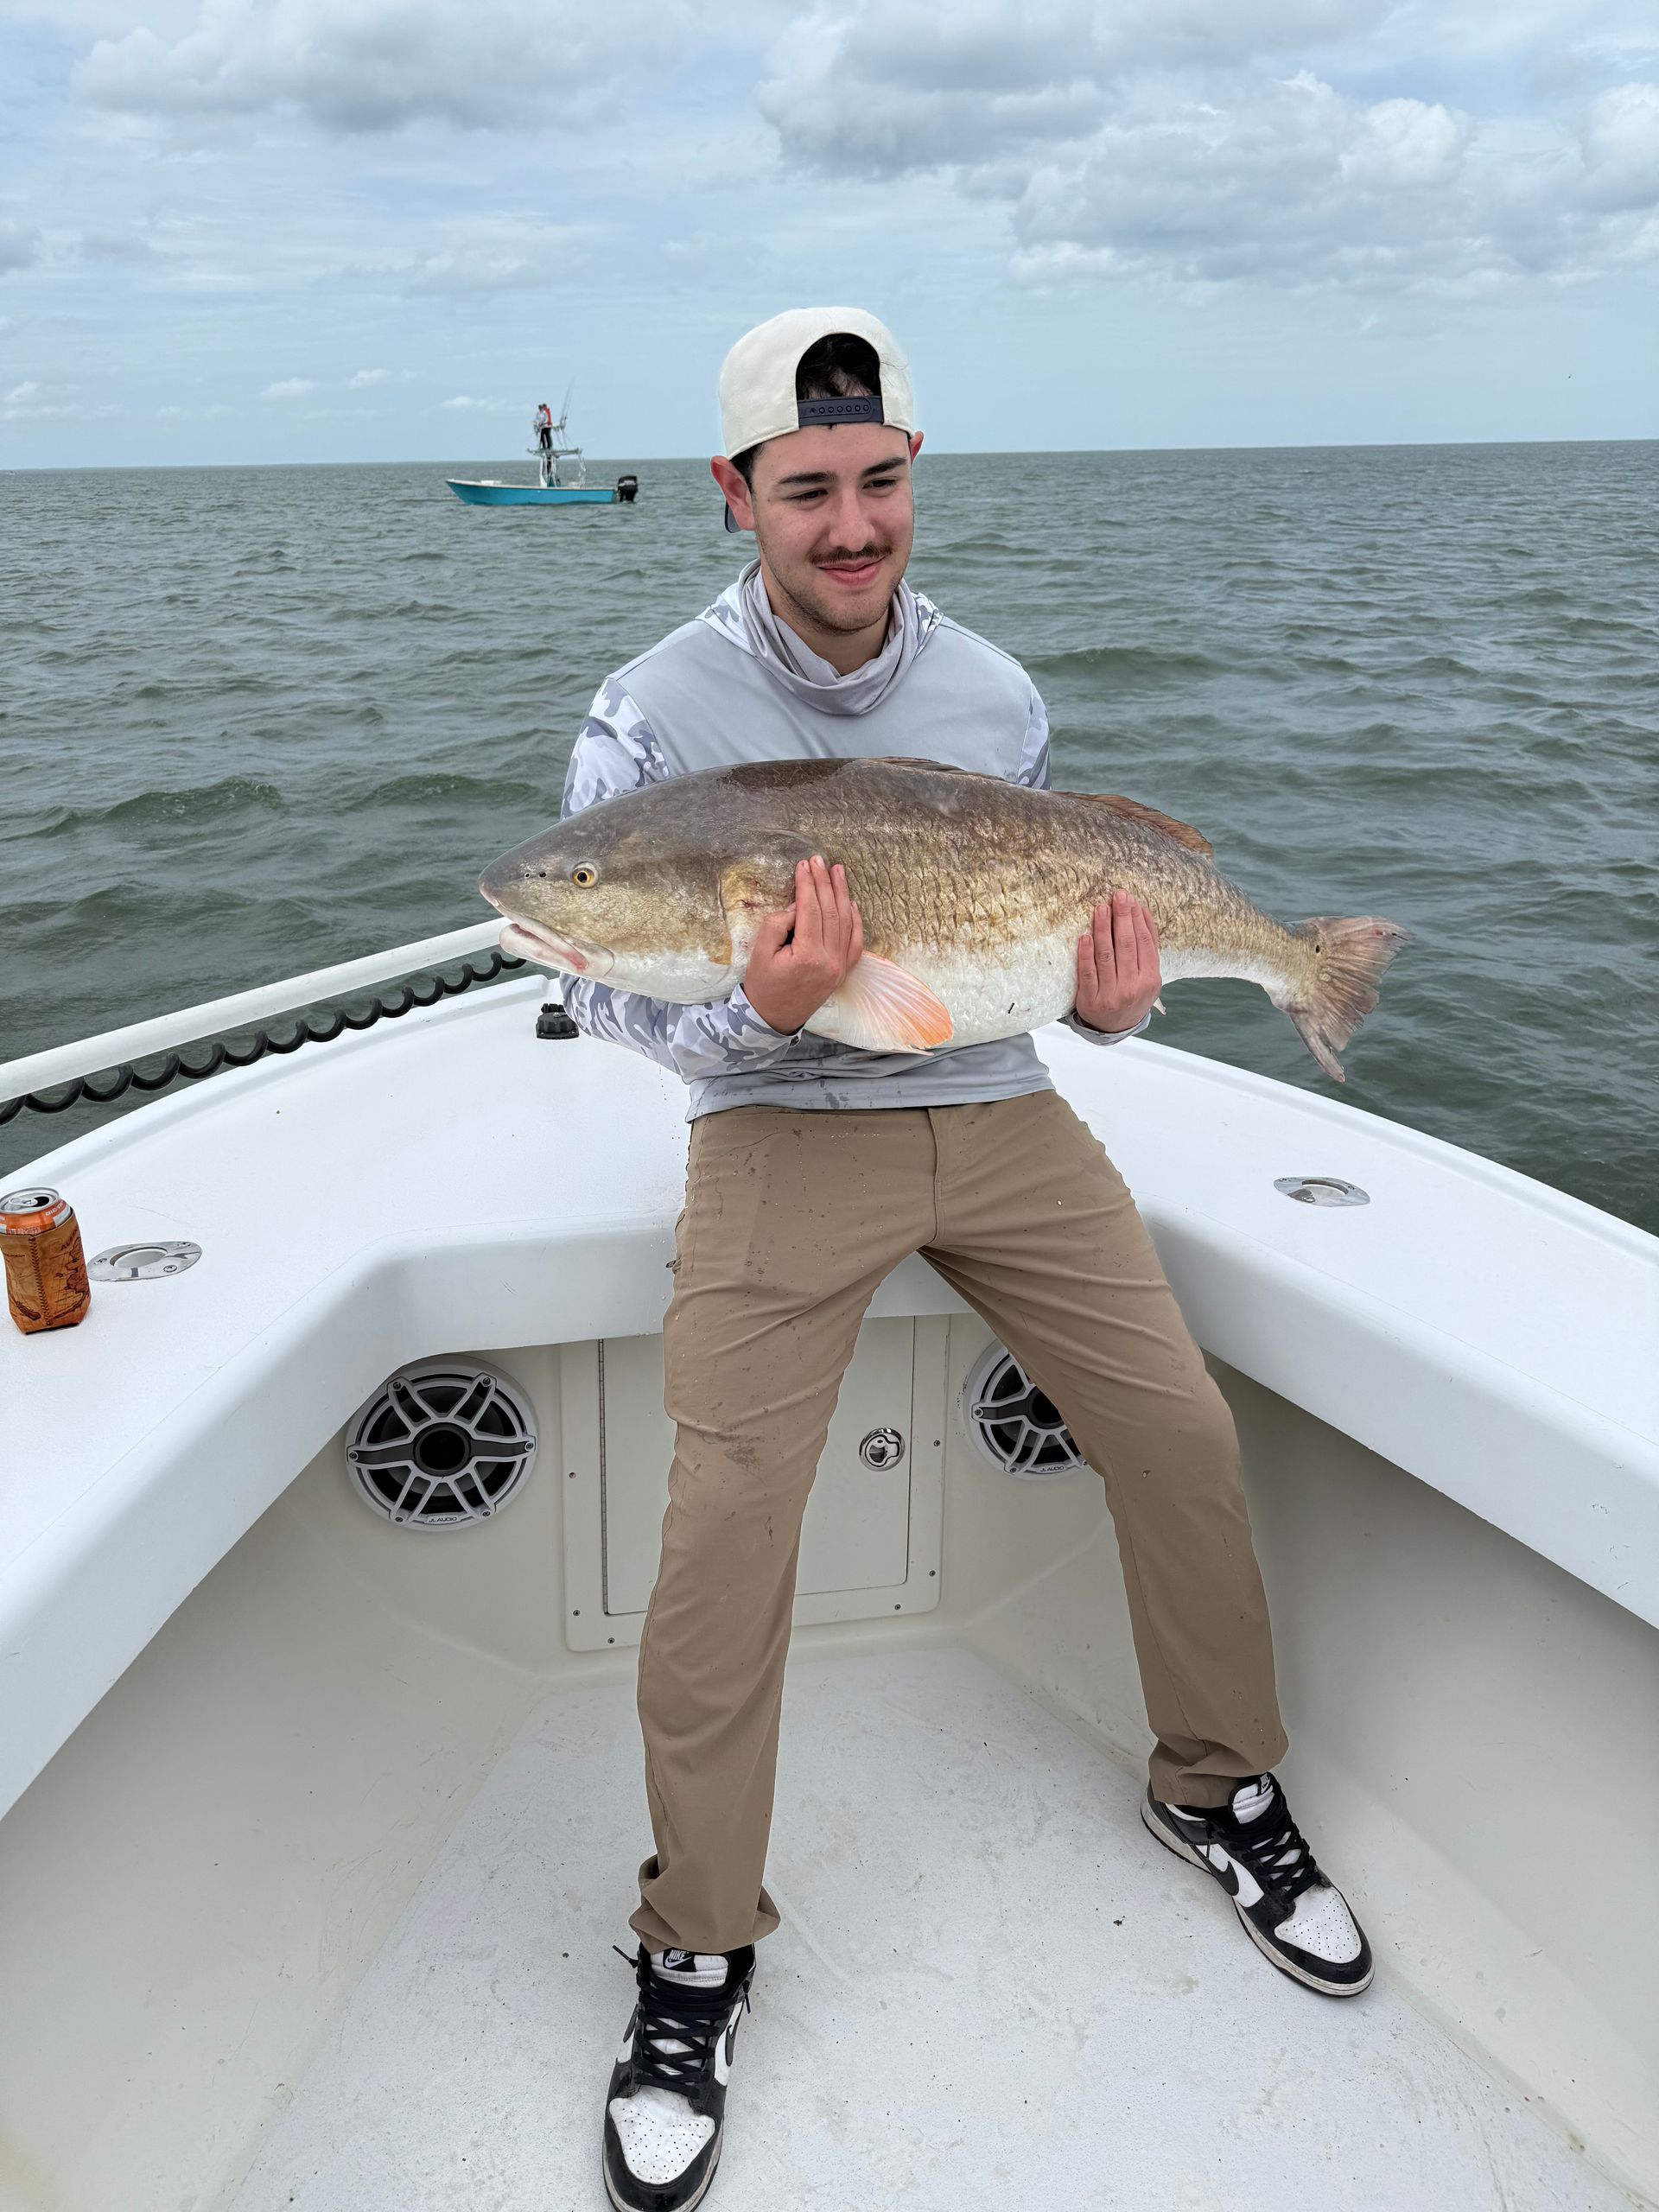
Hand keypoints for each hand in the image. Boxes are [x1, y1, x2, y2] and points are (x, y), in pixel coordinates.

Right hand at [742, 857, 863, 1033]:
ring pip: (846, 922)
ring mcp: (840, 967)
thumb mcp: (760, 952)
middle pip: (831, 912)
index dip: (807, 884)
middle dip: (825, 883)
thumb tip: (798, 906)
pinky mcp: (843, 971)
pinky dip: (856, 919)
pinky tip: (851, 902)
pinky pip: (855, 941)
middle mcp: (830, 961)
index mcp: (808, 956)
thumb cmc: (763, 985)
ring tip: (838, 871)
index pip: (811, 910)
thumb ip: (778, 924)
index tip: (803, 865)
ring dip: (842, 894)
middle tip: (819, 860)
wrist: (773, 1018)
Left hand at [1075, 889, 1160, 1033]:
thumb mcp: (1148, 976)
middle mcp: (1132, 986)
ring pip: (1106, 955)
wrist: (1115, 1028)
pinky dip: (1085, 953)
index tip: (1131, 900)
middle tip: (1117, 896)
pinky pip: (1087, 972)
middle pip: (1126, 945)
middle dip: (1122, 917)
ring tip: (1100, 908)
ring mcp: (1111, 993)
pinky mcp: (1090, 999)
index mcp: (1150, 979)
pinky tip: (1084, 936)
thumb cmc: (1133, 994)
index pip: (1145, 943)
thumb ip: (1148, 948)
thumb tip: (1142, 913)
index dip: (1138, 919)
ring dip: (1102, 929)